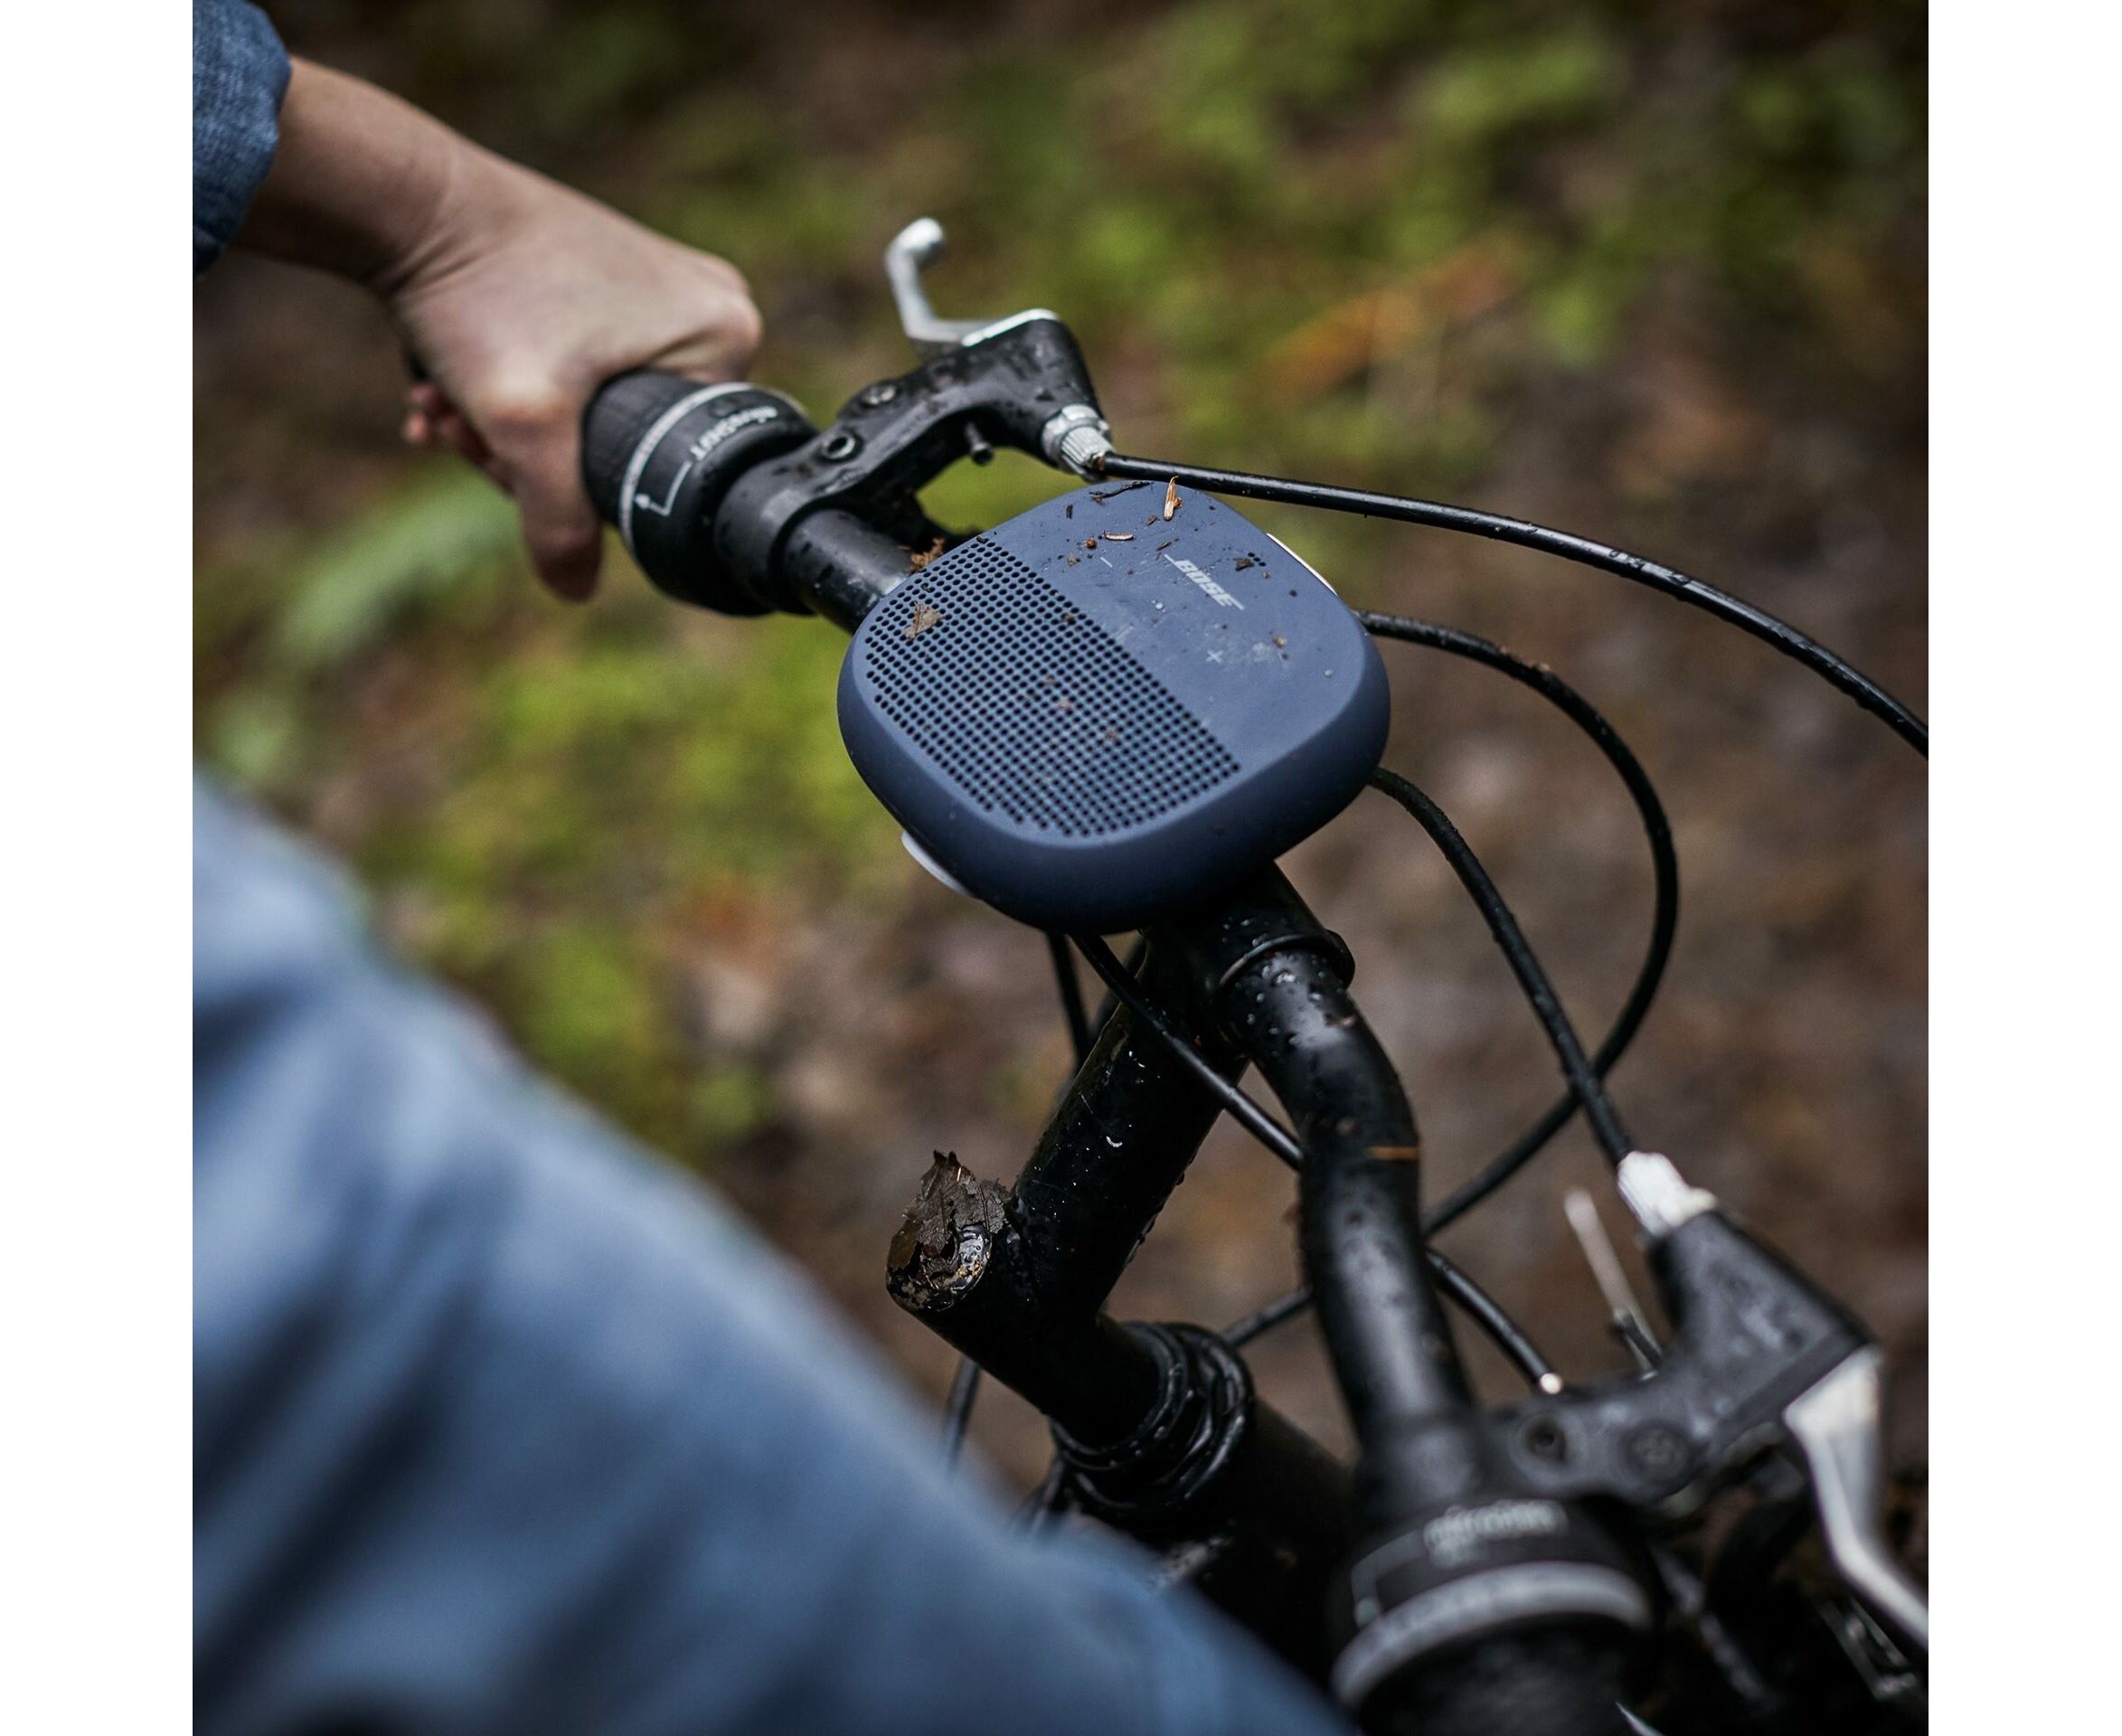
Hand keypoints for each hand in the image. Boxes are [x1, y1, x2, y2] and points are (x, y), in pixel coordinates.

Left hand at [238, 61, 760, 598]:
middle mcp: (709, 303)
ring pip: (587, 404)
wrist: (408, 198)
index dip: (589, 485)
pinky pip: (572, 363)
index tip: (511, 467)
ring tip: (443, 409)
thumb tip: (576, 593)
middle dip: (531, 454)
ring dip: (506, 425)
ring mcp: (659, 286)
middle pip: (627, 434)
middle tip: (467, 436)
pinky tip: (447, 387)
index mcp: (725, 335)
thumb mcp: (524, 428)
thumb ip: (557, 523)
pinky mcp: (608, 275)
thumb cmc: (482, 293)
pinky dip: (509, 384)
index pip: (673, 457)